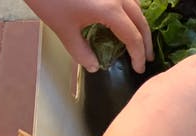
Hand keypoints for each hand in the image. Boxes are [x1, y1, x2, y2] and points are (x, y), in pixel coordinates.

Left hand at [24, 0, 152, 72]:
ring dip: (140, 26)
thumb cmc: (49, 0)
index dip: (138, 55)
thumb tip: (93, 67)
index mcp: (110, 11)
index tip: (139, 69)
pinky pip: (128, 0)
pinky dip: (132, 13)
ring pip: (137, 9)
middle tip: (146, 58)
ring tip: (138, 40)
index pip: (133, 37)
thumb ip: (81, 51)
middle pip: (141, 22)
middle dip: (145, 42)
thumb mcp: (63, 29)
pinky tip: (126, 20)